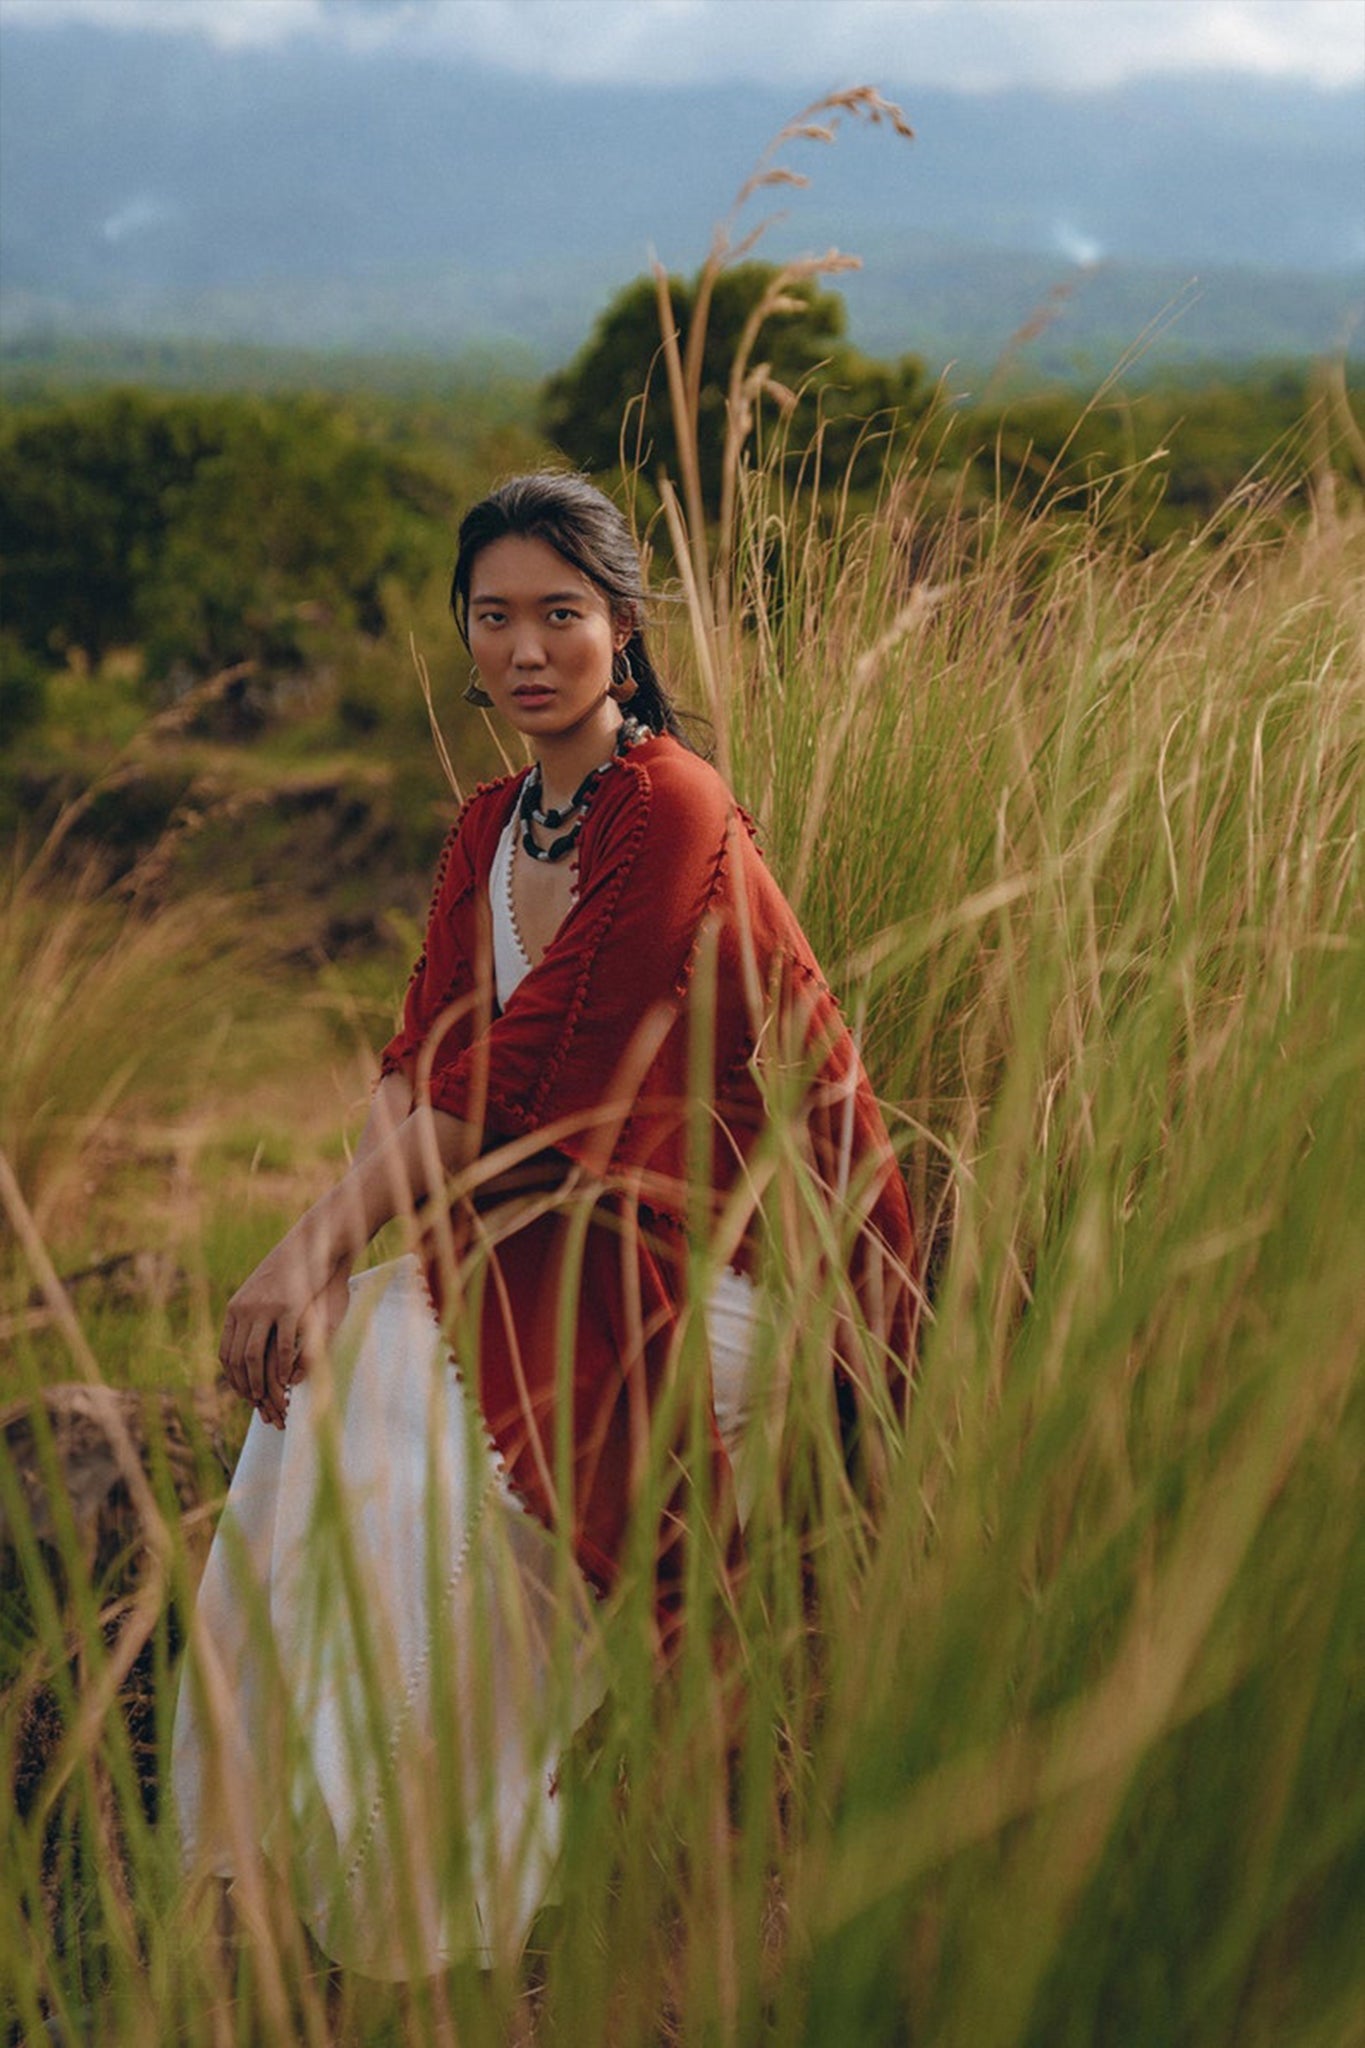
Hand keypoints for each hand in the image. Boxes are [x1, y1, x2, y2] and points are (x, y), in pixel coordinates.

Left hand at [219, 1230, 345, 1428]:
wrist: (314, 1241)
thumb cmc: (296, 1271)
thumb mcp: (267, 1293)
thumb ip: (257, 1317)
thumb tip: (252, 1342)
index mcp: (236, 1308)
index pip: (226, 1353)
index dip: (234, 1379)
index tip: (245, 1395)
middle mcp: (245, 1309)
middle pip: (237, 1359)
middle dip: (247, 1387)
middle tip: (259, 1405)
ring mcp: (265, 1308)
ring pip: (254, 1357)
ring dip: (261, 1383)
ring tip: (271, 1398)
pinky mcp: (289, 1307)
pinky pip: (282, 1346)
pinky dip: (284, 1367)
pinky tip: (290, 1380)